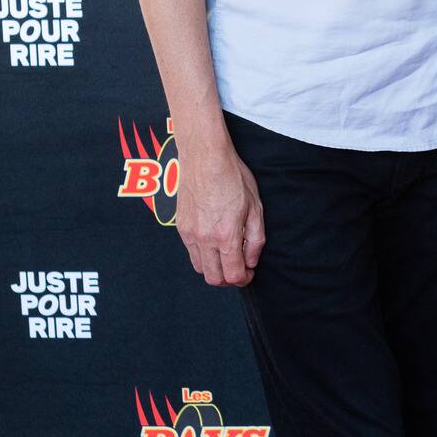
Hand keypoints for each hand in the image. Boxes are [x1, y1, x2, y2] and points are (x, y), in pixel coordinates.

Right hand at [175, 143, 264, 286]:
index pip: (233, 275)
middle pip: (213, 278)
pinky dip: (203, 254)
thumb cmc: (233, 177)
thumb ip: (256, 239)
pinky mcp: (180, 226)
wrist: (205, 157)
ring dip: (214, 268)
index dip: (244, 279)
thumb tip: (251, 261)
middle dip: (228, 279)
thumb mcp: (255, 207)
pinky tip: (213, 241)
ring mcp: (190, 233)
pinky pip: (191, 251)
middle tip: (239, 268)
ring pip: (200, 268)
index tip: (249, 272)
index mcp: (226, 236)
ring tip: (226, 255)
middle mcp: (204, 239)